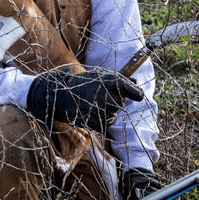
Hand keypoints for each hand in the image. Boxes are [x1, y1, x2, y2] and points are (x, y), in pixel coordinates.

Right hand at [26, 67, 143, 133]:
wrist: (60, 95)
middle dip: (114, 101)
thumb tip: (136, 83)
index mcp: (108, 80)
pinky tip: (92, 112)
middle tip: (100, 96)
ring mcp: (99, 109)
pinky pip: (106, 123)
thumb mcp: (100, 76)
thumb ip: (119, 79)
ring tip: (94, 104)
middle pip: (120, 103)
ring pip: (114, 114)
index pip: (130, 89)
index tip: (139, 96)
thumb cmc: (82, 83)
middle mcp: (105, 94)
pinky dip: (102, 120)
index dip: (136, 93)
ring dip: (108, 111)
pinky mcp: (93, 120)